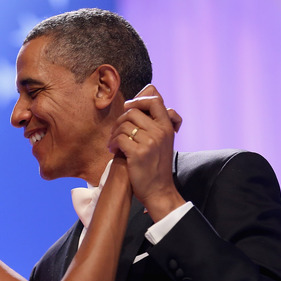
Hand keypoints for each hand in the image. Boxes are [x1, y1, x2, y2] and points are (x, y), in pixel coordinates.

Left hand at [108, 84, 184, 220]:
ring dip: (114, 133)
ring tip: (114, 143)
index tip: (129, 109)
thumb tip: (149, 89)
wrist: (159, 190)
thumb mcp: (163, 140)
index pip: (154, 100)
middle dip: (121, 120)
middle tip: (117, 132)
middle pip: (133, 111)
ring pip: (124, 124)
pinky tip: (114, 150)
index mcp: (167, 127)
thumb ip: (156, 119)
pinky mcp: (138, 153)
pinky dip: (113, 143)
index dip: (139, 100)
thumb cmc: (157, 165)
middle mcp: (160, 132)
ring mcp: (150, 142)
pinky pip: (119, 138)